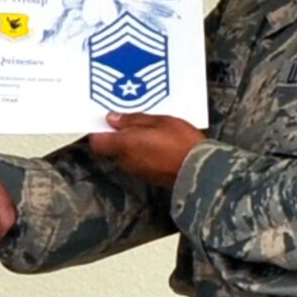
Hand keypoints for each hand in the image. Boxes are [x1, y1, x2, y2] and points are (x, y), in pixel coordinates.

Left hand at [87, 113, 203, 187]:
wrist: (199, 170)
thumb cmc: (180, 141)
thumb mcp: (159, 121)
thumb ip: (132, 120)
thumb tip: (111, 119)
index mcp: (124, 145)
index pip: (97, 142)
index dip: (98, 131)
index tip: (106, 120)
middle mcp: (125, 160)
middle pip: (110, 149)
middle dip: (117, 136)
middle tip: (130, 121)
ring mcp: (136, 171)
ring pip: (124, 155)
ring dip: (130, 144)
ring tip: (147, 131)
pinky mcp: (148, 177)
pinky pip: (136, 162)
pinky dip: (140, 152)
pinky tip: (156, 144)